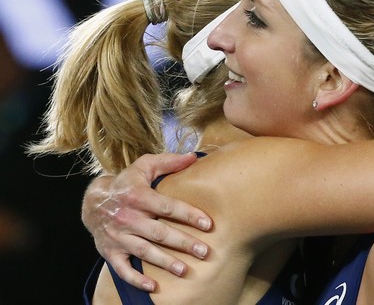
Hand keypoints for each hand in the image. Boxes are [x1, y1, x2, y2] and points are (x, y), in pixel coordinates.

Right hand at [82, 153, 212, 291]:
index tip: (208, 224)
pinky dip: (136, 279)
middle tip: (204, 252)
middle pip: (160, 233)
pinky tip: (153, 287)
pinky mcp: (110, 251)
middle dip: (183, 243)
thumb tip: (194, 156)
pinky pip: (123, 269)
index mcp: (138, 196)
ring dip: (165, 262)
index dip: (189, 215)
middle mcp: (128, 217)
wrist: (93, 201)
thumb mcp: (145, 166)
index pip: (168, 207)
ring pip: (145, 252)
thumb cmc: (127, 183)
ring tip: (185, 270)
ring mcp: (118, 236)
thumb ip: (169, 161)